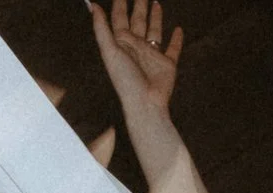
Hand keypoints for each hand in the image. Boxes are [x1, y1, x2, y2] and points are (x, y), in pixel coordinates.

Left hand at [88, 0, 180, 120]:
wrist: (145, 103)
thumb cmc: (125, 80)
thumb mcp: (110, 52)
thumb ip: (101, 29)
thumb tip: (94, 6)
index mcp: (122, 44)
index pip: (120, 19)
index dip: (120, 4)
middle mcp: (137, 47)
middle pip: (138, 21)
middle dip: (139, 6)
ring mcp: (152, 55)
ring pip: (154, 31)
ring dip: (155, 17)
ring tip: (156, 2)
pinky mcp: (167, 64)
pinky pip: (173, 49)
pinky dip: (176, 40)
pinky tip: (178, 30)